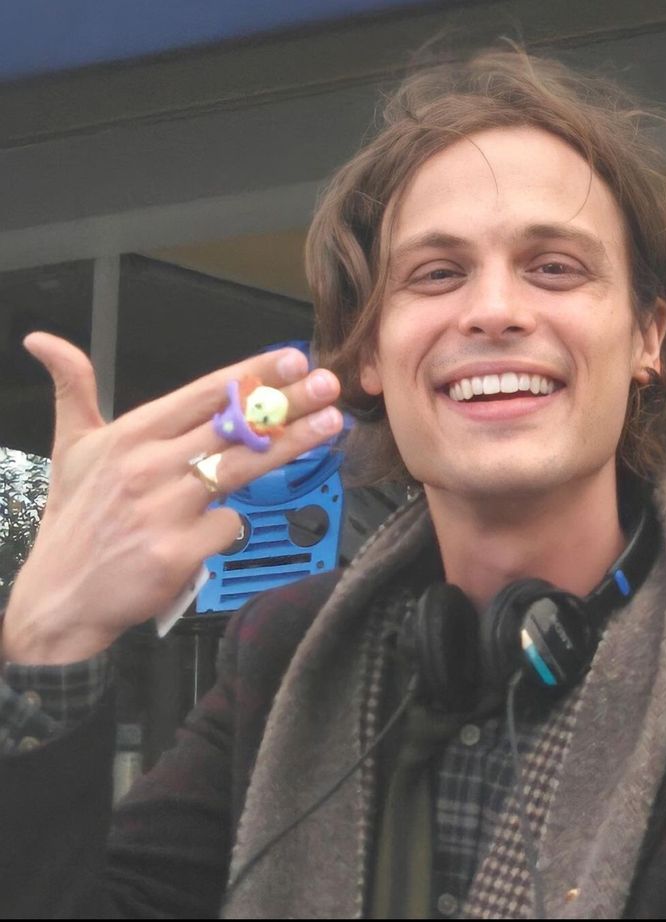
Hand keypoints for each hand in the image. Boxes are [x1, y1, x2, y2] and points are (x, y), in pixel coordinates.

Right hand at [2, 333, 341, 664]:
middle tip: (328, 383)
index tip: (290, 358)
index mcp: (130, 435)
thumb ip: (72, 390)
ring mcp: (163, 509)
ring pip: (242, 468)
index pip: (202, 394)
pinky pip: (228, 526)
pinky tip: (221, 527)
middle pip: (232, 426)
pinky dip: (233, 524)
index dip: (251, 374)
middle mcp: (147, 465)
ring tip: (332, 423)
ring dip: (292, 443)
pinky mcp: (175, 552)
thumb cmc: (75, 518)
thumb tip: (42, 339)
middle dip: (286, 401)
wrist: (60, 596)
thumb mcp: (68, 448)